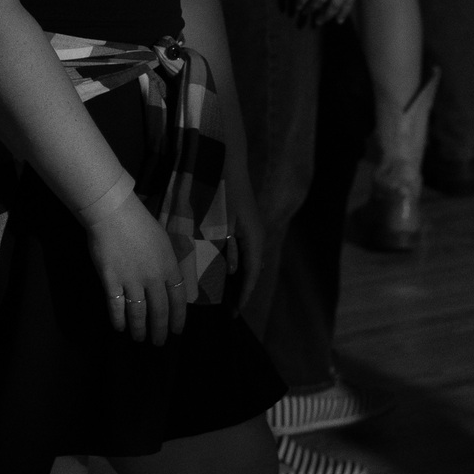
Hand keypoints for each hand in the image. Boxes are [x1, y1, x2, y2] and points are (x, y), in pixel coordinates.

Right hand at [84, 192, 190, 345]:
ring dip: (139, 329)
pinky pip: (116, 306)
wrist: (113, 214)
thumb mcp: (163, 242)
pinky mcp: (111, 281)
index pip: (178, 299)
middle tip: (159, 343)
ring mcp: (131, 281)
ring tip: (139, 339)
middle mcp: (153, 277)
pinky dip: (118, 319)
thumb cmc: (139, 223)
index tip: (177, 331)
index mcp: (169, 266)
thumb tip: (169, 282)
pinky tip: (120, 327)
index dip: (178, 317)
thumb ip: (167, 263)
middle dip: (160, 329)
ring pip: (138, 313)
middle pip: (159, 310)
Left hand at [218, 168, 270, 310]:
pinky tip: (223, 269)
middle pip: (251, 269)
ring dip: (236, 275)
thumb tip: (229, 272)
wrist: (225, 161)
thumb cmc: (220, 191)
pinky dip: (232, 261)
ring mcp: (250, 229)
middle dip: (241, 289)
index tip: (235, 312)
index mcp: (253, 238)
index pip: (251, 274)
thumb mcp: (218, 224)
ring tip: (226, 294)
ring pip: (245, 259)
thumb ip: (223, 248)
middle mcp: (255, 235)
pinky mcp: (242, 223)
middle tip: (230, 308)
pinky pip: (241, 248)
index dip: (244, 294)